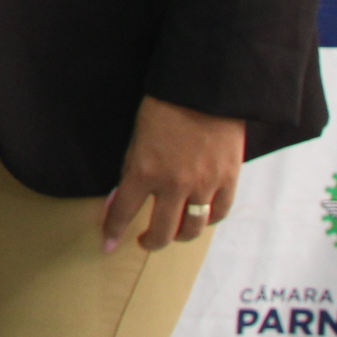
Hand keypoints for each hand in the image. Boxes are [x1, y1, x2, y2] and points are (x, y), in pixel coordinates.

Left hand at [102, 96, 243, 252]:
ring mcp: (204, 185)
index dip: (114, 230)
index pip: (123, 210)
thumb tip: (120, 197)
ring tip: (172, 233)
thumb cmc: (164, 108)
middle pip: (162, 231)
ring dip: (179, 236)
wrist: (206, 92)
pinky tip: (199, 218)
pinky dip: (207, 220)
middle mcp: (174, 185)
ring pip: (192, 228)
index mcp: (144, 171)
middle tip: (143, 241)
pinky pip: (218, 213)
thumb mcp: (137, 138)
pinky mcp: (229, 181)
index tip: (108, 244)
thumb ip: (132, 170)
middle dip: (150, 242)